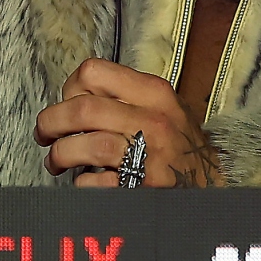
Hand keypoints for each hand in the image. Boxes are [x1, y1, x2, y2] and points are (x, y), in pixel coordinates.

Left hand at [35, 59, 224, 187]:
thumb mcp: (163, 108)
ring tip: (56, 162)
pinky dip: (81, 184)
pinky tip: (84, 183)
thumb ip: (125, 96)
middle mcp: (153, 120)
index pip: (93, 71)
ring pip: (86, 146)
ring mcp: (151, 156)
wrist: (215, 187)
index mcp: (154, 92)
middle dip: (51, 122)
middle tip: (44, 134)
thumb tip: (72, 97)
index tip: (65, 103)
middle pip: (82, 109)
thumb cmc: (180, 146)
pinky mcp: (145, 189)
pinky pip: (94, 184)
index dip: (69, 87)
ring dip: (59, 155)